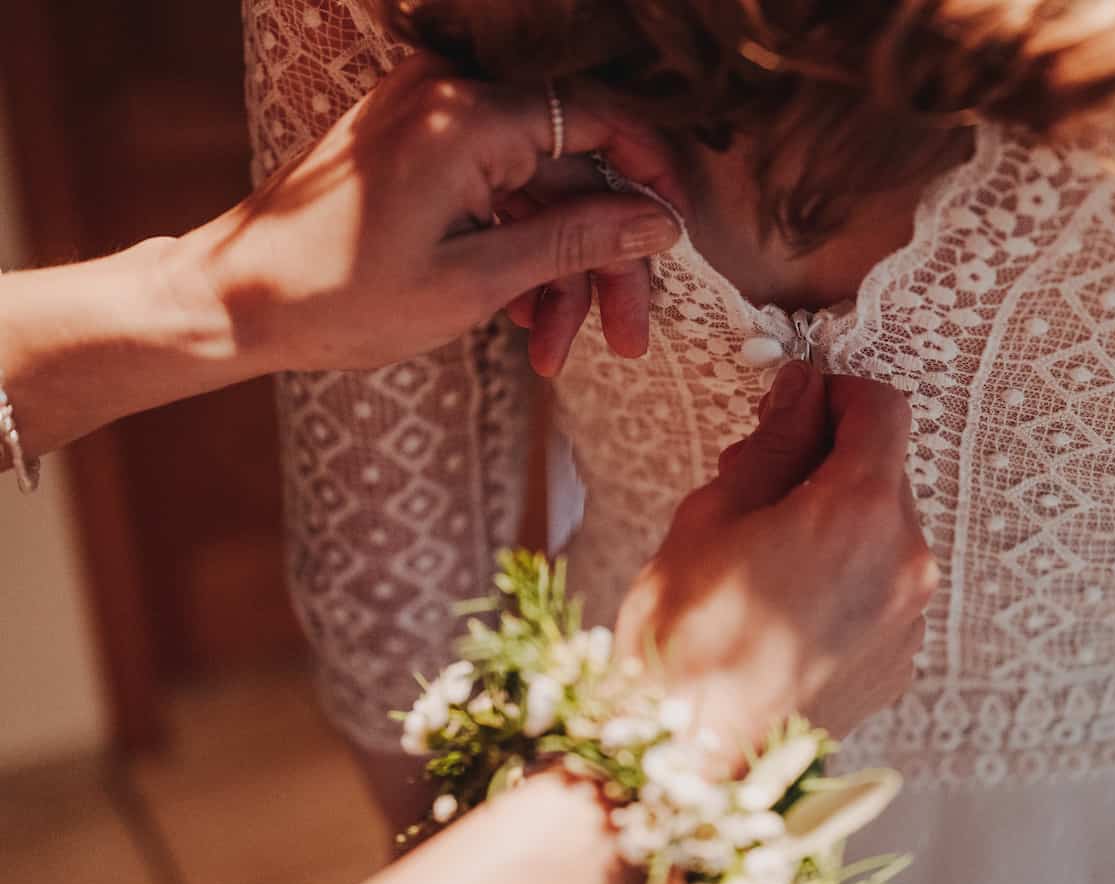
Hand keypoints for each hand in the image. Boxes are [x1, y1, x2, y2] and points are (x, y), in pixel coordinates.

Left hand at [172, 54, 685, 373]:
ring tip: (556, 353)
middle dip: (601, 260)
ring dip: (555, 272)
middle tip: (628, 338)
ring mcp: (428, 120)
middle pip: (570, 169)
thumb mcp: (475, 282)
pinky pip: (493, 192)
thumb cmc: (340, 298)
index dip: (651, 178)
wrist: (233, 302)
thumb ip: (575, 242)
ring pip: (535, 191)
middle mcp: (449, 98)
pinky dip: (513, 251)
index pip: (598, 120)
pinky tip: (523, 321)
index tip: (679, 239)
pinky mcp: (413, 147)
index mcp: (466, 116)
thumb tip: (659, 223)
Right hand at [615, 363, 936, 765]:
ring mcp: (910, 617)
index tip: (797, 407)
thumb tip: (801, 391)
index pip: (883, 410)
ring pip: (886, 533)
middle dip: (829, 463)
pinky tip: (788, 607)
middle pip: (886, 473)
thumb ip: (773, 443)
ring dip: (840, 523)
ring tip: (767, 557)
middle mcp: (907, 560)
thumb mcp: (713, 514)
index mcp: (860, 510)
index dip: (837, 395)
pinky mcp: (901, 660)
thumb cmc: (686, 637)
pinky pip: (885, 591)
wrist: (691, 757)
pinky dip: (849, 579)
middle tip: (759, 486)